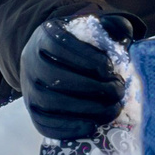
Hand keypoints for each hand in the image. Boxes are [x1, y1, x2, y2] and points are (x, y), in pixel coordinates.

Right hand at [21, 14, 131, 139]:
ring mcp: (28, 88)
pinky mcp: (32, 111)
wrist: (56, 61)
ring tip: (112, 108)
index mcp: (44, 35)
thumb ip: (113, 26)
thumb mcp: (96, 28)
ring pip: (49, 102)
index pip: (58, 45)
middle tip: (118, 90)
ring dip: (84, 108)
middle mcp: (30, 61)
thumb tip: (126, 35)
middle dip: (90, 86)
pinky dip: (68, 128)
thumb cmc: (82, 45)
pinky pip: (44, 123)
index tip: (109, 68)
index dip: (84, 57)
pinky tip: (92, 126)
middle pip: (53, 76)